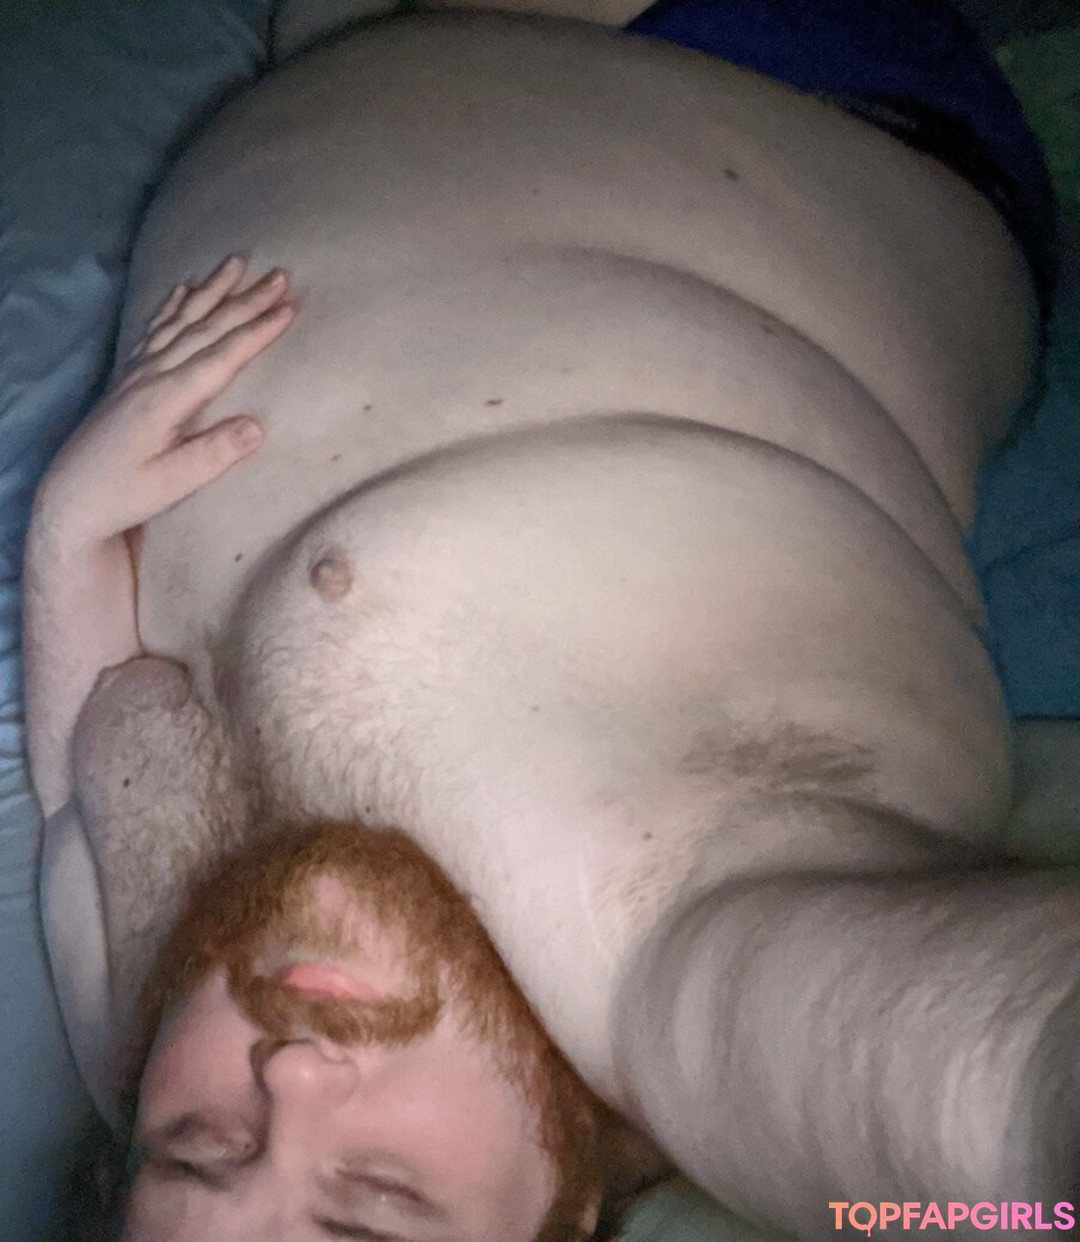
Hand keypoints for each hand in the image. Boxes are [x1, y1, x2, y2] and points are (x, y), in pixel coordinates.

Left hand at [37, 255, 295, 548]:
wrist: (69, 499)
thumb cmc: (123, 496)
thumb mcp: (171, 485)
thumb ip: (214, 454)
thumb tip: (258, 426)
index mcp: (166, 399)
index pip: (222, 356)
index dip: (258, 331)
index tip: (289, 308)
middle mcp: (151, 375)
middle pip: (206, 329)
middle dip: (245, 301)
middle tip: (279, 276)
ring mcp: (136, 373)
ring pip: (181, 321)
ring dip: (211, 291)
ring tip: (235, 264)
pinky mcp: (126, 378)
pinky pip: (154, 329)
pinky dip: (172, 305)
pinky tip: (183, 289)